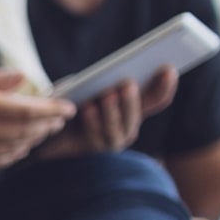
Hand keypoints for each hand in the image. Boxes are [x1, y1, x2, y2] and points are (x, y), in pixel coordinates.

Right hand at [0, 66, 75, 172]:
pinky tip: (20, 147)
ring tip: (44, 131)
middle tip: (60, 118)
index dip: (52, 110)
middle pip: (25, 132)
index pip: (27, 110)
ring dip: (34, 140)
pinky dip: (15, 154)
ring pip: (14, 149)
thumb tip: (24, 78)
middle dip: (47, 125)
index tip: (68, 107)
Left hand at [35, 66, 178, 158]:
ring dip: (112, 111)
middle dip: (132, 99)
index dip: (166, 86)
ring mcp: (113, 141)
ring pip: (117, 128)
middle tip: (128, 83)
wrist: (50, 130)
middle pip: (137, 114)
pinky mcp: (94, 151)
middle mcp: (129, 127)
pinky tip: (87, 108)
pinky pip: (95, 136)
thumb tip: (114, 69)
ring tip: (107, 95)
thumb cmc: (73, 101)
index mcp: (134, 108)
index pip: (157, 99)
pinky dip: (91, 121)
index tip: (169, 68)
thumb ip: (104, 78)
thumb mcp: (89, 85)